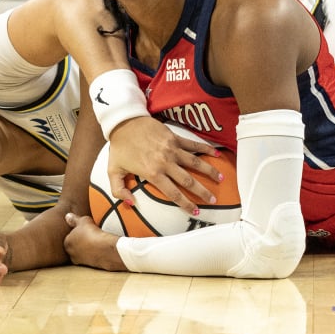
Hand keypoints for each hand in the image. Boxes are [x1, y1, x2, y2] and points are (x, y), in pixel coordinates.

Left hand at [64, 213, 126, 270]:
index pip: (70, 236)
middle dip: (81, 242)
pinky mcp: (89, 265)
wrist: (103, 248)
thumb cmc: (92, 234)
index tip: (85, 230)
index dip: (78, 232)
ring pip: (82, 252)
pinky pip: (90, 258)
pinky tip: (99, 249)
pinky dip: (93, 254)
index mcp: (67, 242)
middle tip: (90, 236)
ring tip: (96, 242)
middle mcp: (70, 253)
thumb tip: (67, 216)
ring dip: (87, 248)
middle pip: (75, 245)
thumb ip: (74, 219)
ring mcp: (80, 260)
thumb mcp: (83, 221)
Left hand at [107, 118, 221, 214]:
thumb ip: (119, 190)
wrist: (124, 121)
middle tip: (213, 200)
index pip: (173, 193)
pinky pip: (193, 144)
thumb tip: (130, 204)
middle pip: (188, 180)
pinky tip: (217, 154)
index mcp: (153, 173)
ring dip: (209, 171)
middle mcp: (165, 162)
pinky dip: (206, 149)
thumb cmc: (119, 147)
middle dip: (202, 192)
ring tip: (221, 179)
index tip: (195, 211)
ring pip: (196, 163)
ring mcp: (172, 149)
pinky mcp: (175, 137)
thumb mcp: (113, 171)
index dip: (185, 203)